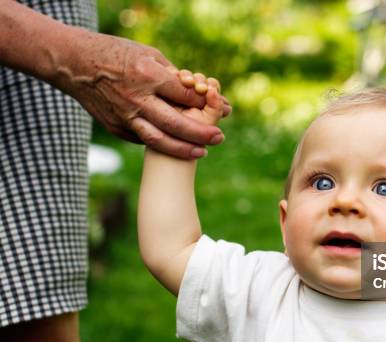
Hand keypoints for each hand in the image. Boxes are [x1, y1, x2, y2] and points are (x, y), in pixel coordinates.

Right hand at [57, 32, 224, 158]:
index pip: (185, 96)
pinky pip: (143, 139)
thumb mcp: (149, 54)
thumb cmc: (117, 54)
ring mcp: (125, 116)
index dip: (204, 104)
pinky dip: (162, 143)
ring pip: (159, 140)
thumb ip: (173, 75)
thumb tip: (198, 91)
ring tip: (203, 152)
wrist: (75, 65)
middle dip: (201, 134)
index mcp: (148, 76)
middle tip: (219, 138)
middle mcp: (137, 99)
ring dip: (183, 149)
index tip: (218, 107)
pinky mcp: (116, 127)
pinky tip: (177, 145)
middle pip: (176, 123)